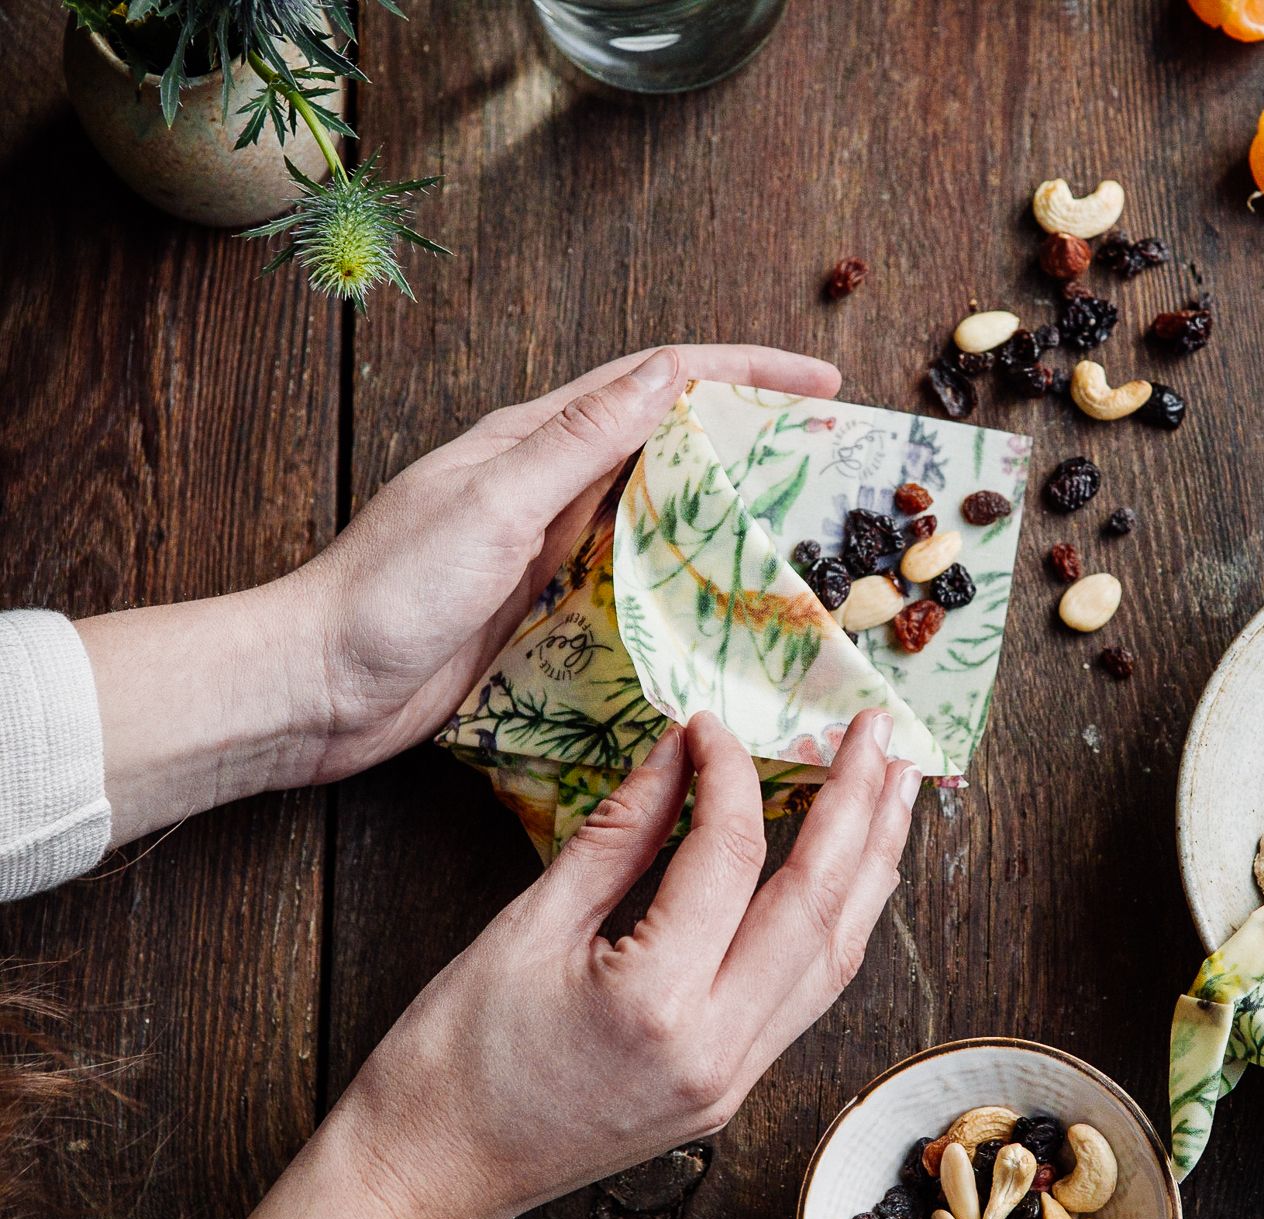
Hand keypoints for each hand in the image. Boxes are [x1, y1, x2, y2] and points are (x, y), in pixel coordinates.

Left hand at [77, 345, 838, 842]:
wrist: (316, 687)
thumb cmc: (390, 592)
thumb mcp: (492, 502)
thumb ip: (579, 440)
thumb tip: (669, 374)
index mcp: (534, 439)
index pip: (661, 379)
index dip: (747, 370)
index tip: (825, 382)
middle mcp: (547, 481)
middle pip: (670, 433)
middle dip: (753, 429)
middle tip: (830, 452)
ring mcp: (547, 543)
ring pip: (659, 503)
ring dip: (729, 499)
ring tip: (800, 520)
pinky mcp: (545, 603)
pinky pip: (636, 571)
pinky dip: (689, 568)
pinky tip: (726, 596)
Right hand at [184, 709, 918, 1218]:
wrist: (430, 1176)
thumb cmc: (454, 1056)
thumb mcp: (527, 926)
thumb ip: (619, 835)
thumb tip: (679, 750)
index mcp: (654, 1001)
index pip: (729, 856)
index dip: (729, 772)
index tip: (709, 723)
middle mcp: (716, 1047)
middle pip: (818, 903)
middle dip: (858, 805)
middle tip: (876, 730)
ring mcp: (734, 1078)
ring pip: (835, 954)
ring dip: (871, 862)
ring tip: (895, 786)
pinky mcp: (733, 1090)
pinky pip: (809, 993)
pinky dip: (839, 921)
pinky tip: (853, 873)